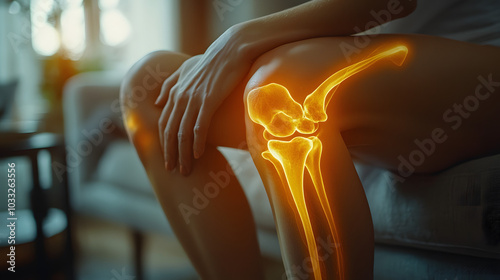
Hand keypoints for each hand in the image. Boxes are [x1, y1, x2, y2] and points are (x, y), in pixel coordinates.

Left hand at [155, 24, 253, 175]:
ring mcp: (193, 99)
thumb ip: (169, 85)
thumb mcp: (185, 70)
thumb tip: (157, 101)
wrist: (231, 50)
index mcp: (174, 92)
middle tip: (172, 171)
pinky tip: (199, 155)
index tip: (167, 158)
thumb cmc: (212, 60)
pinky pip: (199, 127)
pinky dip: (198, 143)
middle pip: (170, 132)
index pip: (164, 123)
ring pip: (183, 133)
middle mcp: (180, 97)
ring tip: (186, 170)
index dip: (164, 143)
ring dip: (183, 154)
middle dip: (170, 154)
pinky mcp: (208, 101)